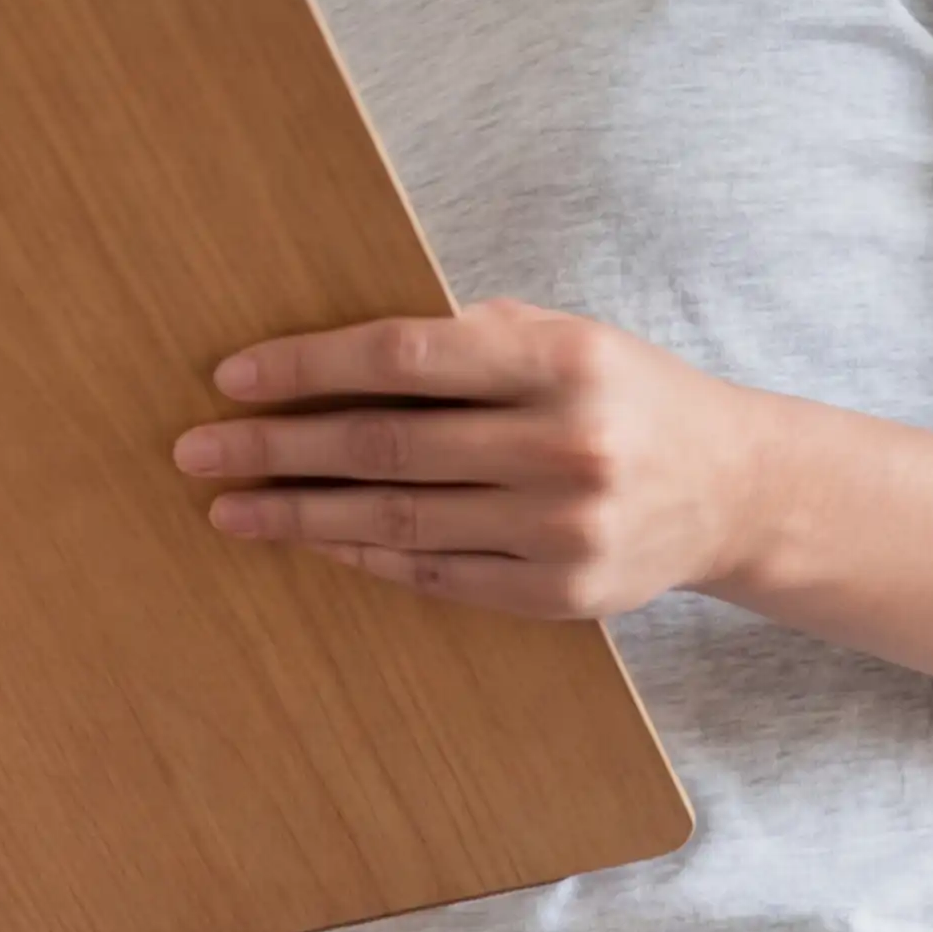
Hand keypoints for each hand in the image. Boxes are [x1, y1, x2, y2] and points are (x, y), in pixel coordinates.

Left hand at [176, 298, 779, 619]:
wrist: (737, 489)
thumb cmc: (624, 398)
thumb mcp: (569, 340)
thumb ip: (472, 338)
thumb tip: (335, 351)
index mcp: (566, 361)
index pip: (405, 355)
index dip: (308, 366)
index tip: (230, 377)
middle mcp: (565, 444)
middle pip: (384, 446)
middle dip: (276, 448)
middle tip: (195, 449)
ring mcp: (562, 528)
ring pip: (394, 520)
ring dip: (296, 514)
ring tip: (226, 508)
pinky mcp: (557, 593)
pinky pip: (430, 573)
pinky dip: (359, 555)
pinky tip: (308, 539)